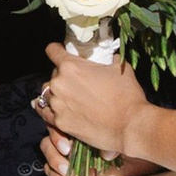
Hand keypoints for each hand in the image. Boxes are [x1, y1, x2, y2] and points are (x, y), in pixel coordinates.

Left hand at [41, 36, 148, 162]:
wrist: (129, 125)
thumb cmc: (126, 95)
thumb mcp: (120, 68)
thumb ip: (109, 60)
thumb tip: (111, 57)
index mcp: (70, 66)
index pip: (53, 51)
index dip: (56, 50)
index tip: (59, 52)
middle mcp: (58, 84)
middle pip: (53, 75)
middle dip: (63, 77)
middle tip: (76, 83)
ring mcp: (57, 104)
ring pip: (47, 94)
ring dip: (56, 94)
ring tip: (67, 99)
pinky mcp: (59, 122)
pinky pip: (46, 114)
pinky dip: (50, 111)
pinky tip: (57, 111)